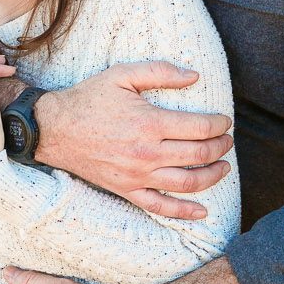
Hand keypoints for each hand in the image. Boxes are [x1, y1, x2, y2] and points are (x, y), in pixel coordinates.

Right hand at [36, 62, 232, 218]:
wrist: (55, 129)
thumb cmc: (89, 99)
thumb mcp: (122, 75)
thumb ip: (159, 72)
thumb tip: (194, 75)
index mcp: (150, 123)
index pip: (200, 128)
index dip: (219, 124)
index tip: (225, 121)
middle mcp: (148, 153)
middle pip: (199, 155)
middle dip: (221, 147)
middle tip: (228, 140)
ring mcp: (138, 175)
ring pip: (187, 183)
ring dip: (213, 176)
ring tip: (223, 166)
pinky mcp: (127, 190)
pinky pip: (160, 206)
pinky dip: (184, 212)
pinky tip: (202, 211)